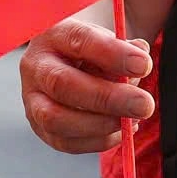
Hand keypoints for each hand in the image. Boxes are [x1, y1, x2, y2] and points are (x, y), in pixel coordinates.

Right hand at [20, 19, 154, 153]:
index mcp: (54, 35)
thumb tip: (141, 58)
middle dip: (107, 98)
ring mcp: (32, 100)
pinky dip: (98, 140)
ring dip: (101, 124)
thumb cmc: (93, 50)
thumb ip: (125, 48)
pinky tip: (121, 131)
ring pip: (56, 119)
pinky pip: (65, 142)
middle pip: (62, 84)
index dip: (112, 54)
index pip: (80, 40)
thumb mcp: (108, 39)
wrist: (70, 62)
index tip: (143, 65)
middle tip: (144, 105)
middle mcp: (36, 67)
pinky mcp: (40, 127)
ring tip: (132, 120)